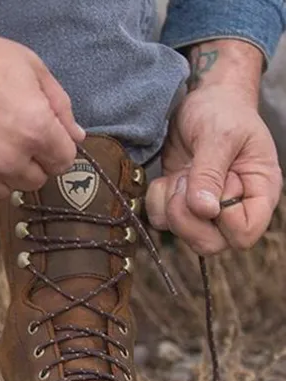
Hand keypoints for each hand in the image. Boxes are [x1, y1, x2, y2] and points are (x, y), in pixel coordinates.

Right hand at [0, 0, 84, 215]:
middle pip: (34, 181)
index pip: (63, 162)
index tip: (41, 139)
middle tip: (7, 138)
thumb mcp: (30, 67)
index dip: (54, 148)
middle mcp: (6, 158)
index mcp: (34, 130)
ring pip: (2, 194)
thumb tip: (77, 138)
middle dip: (28, 162)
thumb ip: (60, 106)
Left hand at [146, 41, 281, 254]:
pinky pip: (160, 221)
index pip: (244, 234)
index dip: (224, 218)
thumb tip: (204, 210)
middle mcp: (232, 208)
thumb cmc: (222, 111)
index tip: (220, 182)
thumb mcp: (220, 135)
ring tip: (181, 174)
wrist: (200, 100)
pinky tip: (167, 178)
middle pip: (209, 244)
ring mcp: (203, 210)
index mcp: (258, 193)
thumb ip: (210, 172)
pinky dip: (157, 201)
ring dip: (172, 206)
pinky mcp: (178, 205)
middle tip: (187, 181)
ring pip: (180, 235)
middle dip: (189, 217)